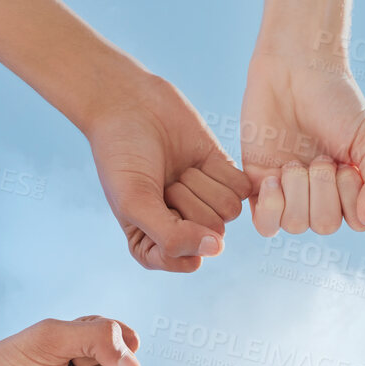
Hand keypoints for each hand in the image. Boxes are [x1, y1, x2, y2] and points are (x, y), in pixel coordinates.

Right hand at [85, 74, 250, 271]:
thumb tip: (216, 249)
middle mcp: (184, 229)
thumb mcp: (136, 203)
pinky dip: (219, 171)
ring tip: (177, 171)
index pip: (187, 260)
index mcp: (155, 246)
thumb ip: (172, 237)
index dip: (178, 233)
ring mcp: (206, 202)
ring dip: (201, 186)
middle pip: (212, 233)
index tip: (157, 208)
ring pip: (229, 212)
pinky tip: (196, 160)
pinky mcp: (224, 176)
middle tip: (163, 181)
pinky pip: (242, 189)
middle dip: (187, 202)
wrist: (130, 104)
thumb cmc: (123, 157)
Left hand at [240, 52, 364, 234]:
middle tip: (318, 156)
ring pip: (296, 225)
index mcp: (351, 187)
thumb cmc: (336, 100)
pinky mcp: (259, 186)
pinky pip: (265, 225)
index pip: (357, 222)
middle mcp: (321, 195)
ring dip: (296, 191)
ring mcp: (290, 193)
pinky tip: (273, 179)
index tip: (345, 163)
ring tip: (294, 163)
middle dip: (322, 189)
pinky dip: (270, 207)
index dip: (350, 197)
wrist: (294, 69)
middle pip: (324, 225)